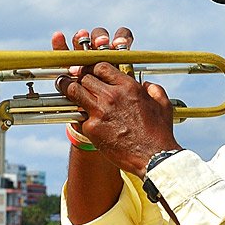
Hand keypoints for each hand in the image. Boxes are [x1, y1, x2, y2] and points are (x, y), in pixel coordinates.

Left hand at [52, 26, 179, 176]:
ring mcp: (100, 111)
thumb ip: (153, 90)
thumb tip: (146, 84)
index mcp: (128, 86)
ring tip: (62, 85)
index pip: (101, 67)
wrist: (153, 157)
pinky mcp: (92, 128)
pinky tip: (81, 116)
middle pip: (84, 77)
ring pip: (74, 91)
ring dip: (66, 87)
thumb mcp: (162, 105)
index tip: (89, 71)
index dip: (92, 67)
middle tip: (72, 77)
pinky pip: (80, 117)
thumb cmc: (159, 133)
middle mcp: (112, 95)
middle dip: (78, 76)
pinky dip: (81, 117)